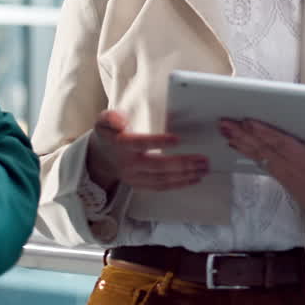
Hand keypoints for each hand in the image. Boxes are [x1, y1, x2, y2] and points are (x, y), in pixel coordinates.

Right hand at [86, 109, 208, 191]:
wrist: (101, 158)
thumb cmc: (109, 135)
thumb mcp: (104, 121)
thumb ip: (111, 117)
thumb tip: (121, 120)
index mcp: (121, 145)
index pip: (140, 144)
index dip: (158, 142)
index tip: (177, 139)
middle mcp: (129, 165)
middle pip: (157, 166)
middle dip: (182, 163)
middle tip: (201, 159)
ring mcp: (135, 178)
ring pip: (162, 179)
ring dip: (185, 175)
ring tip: (203, 169)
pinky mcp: (141, 185)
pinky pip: (162, 187)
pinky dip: (179, 184)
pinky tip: (194, 178)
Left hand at [220, 120, 304, 223]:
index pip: (284, 146)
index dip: (266, 134)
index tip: (250, 122)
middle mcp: (292, 169)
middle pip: (265, 149)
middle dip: (244, 134)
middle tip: (226, 122)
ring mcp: (283, 173)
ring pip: (258, 154)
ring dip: (240, 141)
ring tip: (224, 128)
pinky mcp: (278, 175)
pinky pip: (259, 161)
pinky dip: (245, 151)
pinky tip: (233, 142)